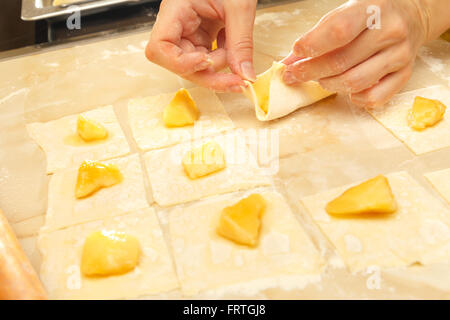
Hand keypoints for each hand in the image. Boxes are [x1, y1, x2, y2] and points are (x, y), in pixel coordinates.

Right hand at [145, 0, 256, 91]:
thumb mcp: (239, 7)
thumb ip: (241, 43)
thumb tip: (245, 75)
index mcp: (175, 10)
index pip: (159, 47)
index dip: (179, 63)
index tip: (205, 62)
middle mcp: (177, 24)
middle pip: (178, 64)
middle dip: (207, 74)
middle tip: (235, 80)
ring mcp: (189, 32)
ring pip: (195, 66)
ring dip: (218, 68)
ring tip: (236, 52)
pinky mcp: (202, 36)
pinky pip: (208, 59)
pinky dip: (223, 59)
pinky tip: (233, 46)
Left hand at [282, 0, 430, 107]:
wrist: (411, 15)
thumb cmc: (370, 16)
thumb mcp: (344, 14)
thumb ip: (317, 36)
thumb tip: (289, 62)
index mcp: (373, 9)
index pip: (339, 31)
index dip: (312, 46)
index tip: (295, 53)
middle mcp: (390, 32)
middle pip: (341, 62)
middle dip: (310, 71)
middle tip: (294, 74)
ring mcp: (399, 55)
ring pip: (354, 82)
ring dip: (328, 84)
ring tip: (318, 79)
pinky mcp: (404, 75)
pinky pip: (373, 98)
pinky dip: (354, 98)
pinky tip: (345, 88)